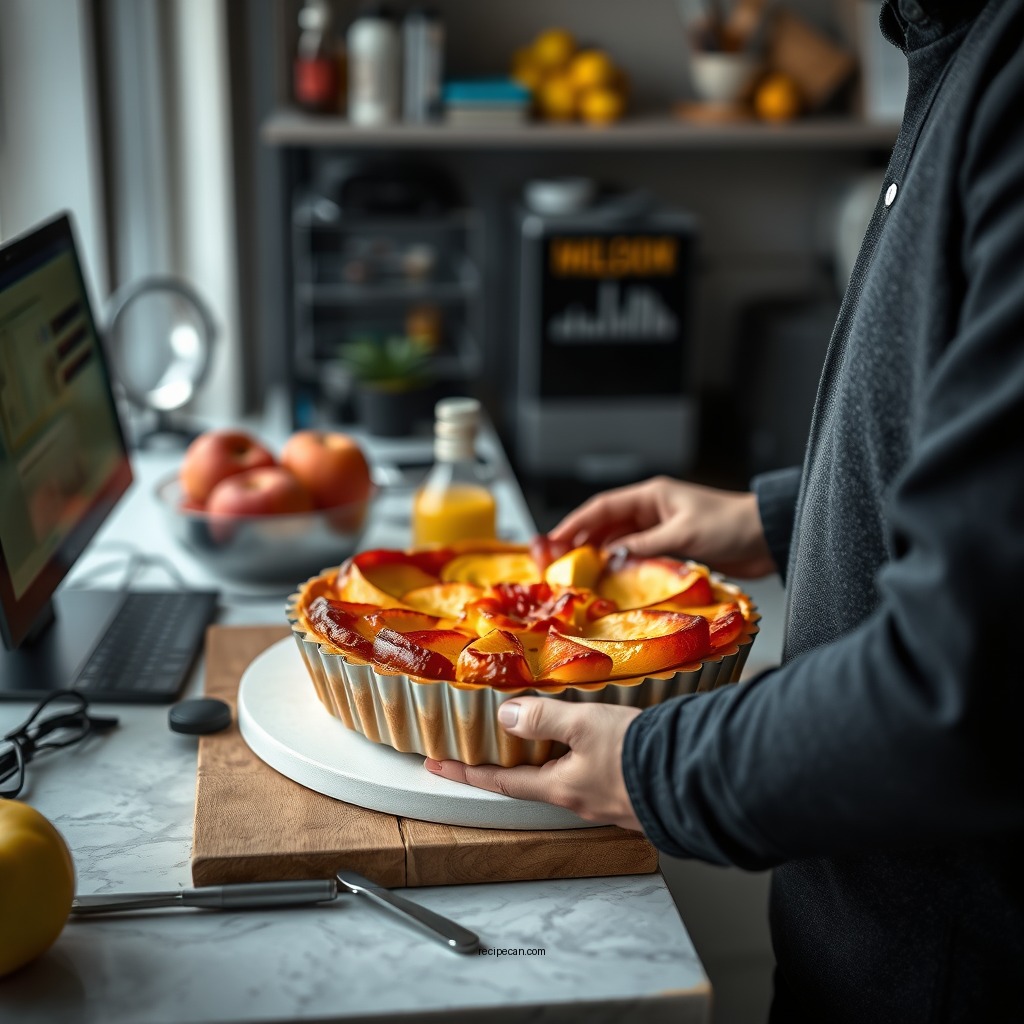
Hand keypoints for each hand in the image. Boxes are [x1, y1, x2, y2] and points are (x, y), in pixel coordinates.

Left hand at [425, 698, 643, 829]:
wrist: (697, 774)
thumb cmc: (640, 753)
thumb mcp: (585, 725)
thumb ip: (543, 719)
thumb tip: (506, 717)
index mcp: (561, 787)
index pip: (500, 781)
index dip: (466, 771)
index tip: (436, 765)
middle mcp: (579, 801)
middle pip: (532, 782)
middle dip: (507, 765)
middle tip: (486, 745)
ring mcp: (606, 802)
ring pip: (564, 778)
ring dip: (546, 760)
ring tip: (537, 736)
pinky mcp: (631, 794)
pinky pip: (593, 777)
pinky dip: (578, 760)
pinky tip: (590, 744)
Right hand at [549, 475, 775, 577]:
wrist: (764, 536)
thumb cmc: (730, 525)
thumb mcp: (684, 534)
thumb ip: (646, 545)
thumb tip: (612, 556)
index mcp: (652, 495)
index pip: (603, 507)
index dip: (576, 522)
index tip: (554, 538)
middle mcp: (652, 510)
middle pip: (606, 523)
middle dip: (580, 539)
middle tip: (556, 558)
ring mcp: (660, 528)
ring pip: (618, 540)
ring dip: (598, 554)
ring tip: (576, 571)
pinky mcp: (670, 547)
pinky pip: (636, 554)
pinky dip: (621, 564)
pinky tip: (609, 577)